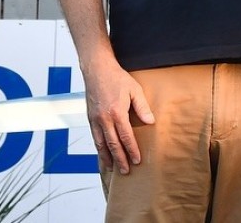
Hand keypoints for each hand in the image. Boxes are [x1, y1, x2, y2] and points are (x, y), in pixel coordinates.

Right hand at [82, 56, 154, 174]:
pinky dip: (98, 148)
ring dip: (107, 158)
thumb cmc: (117, 78)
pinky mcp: (90, 118)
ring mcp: (95, 120)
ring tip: (112, 168)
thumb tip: (150, 122)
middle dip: (120, 159)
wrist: (96, 70)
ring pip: (100, 144)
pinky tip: (102, 154)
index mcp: (116, 113)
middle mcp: (104, 119)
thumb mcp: (135, 90)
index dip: (132, 150)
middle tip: (126, 171)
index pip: (125, 137)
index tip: (137, 161)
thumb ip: (142, 107)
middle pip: (112, 145)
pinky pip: (94, 138)